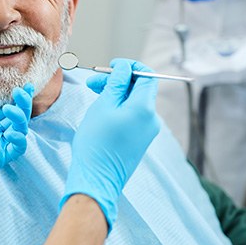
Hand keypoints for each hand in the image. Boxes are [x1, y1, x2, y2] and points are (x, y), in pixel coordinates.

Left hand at [0, 81, 33, 208]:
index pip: (6, 108)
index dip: (17, 98)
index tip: (23, 85)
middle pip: (16, 117)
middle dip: (23, 103)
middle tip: (22, 91)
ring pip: (19, 131)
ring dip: (20, 118)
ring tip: (9, 108)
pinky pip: (16, 149)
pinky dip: (19, 139)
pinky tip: (11, 130)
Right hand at [60, 59, 159, 229]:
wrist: (96, 178)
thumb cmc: (96, 142)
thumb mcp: (103, 106)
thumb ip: (117, 84)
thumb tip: (125, 68)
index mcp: (144, 108)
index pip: (146, 76)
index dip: (130, 67)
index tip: (112, 66)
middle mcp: (151, 118)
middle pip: (139, 89)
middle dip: (118, 80)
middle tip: (93, 81)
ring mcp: (147, 130)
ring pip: (134, 102)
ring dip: (116, 93)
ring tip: (94, 94)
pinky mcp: (140, 139)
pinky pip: (133, 115)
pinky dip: (119, 107)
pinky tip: (102, 109)